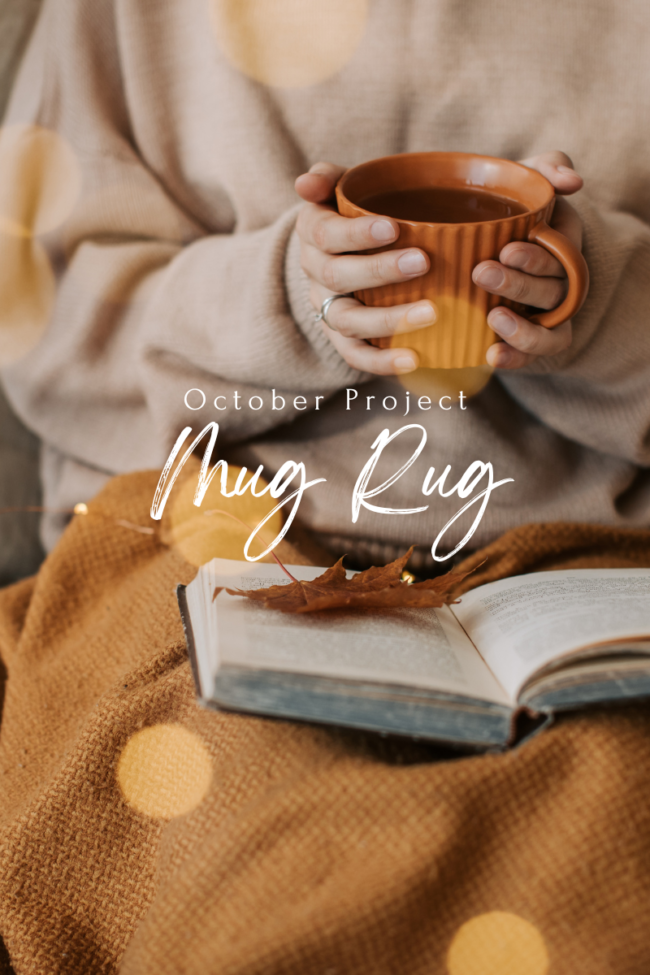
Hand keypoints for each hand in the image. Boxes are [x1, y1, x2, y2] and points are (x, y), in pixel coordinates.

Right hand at [295, 162, 433, 374]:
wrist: (345, 255)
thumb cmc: (355, 215)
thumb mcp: (342, 189)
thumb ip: (329, 178)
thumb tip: (305, 183)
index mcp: (313, 234)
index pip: (325, 234)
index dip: (356, 234)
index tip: (393, 228)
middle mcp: (315, 274)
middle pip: (337, 277)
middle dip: (379, 271)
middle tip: (423, 262)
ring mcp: (328, 309)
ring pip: (348, 320)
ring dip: (388, 320)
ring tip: (432, 313)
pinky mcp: (343, 339)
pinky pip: (356, 356)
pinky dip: (382, 362)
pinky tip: (415, 358)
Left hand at [472, 151, 583, 368]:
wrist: (477, 238)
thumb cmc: (507, 206)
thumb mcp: (527, 179)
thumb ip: (548, 167)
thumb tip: (572, 181)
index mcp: (562, 247)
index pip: (562, 257)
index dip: (537, 258)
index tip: (507, 250)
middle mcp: (560, 284)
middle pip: (552, 292)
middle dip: (519, 285)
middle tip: (482, 272)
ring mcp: (545, 316)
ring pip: (550, 331)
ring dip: (524, 330)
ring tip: (492, 318)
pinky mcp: (526, 340)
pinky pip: (532, 357)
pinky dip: (516, 359)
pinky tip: (491, 357)